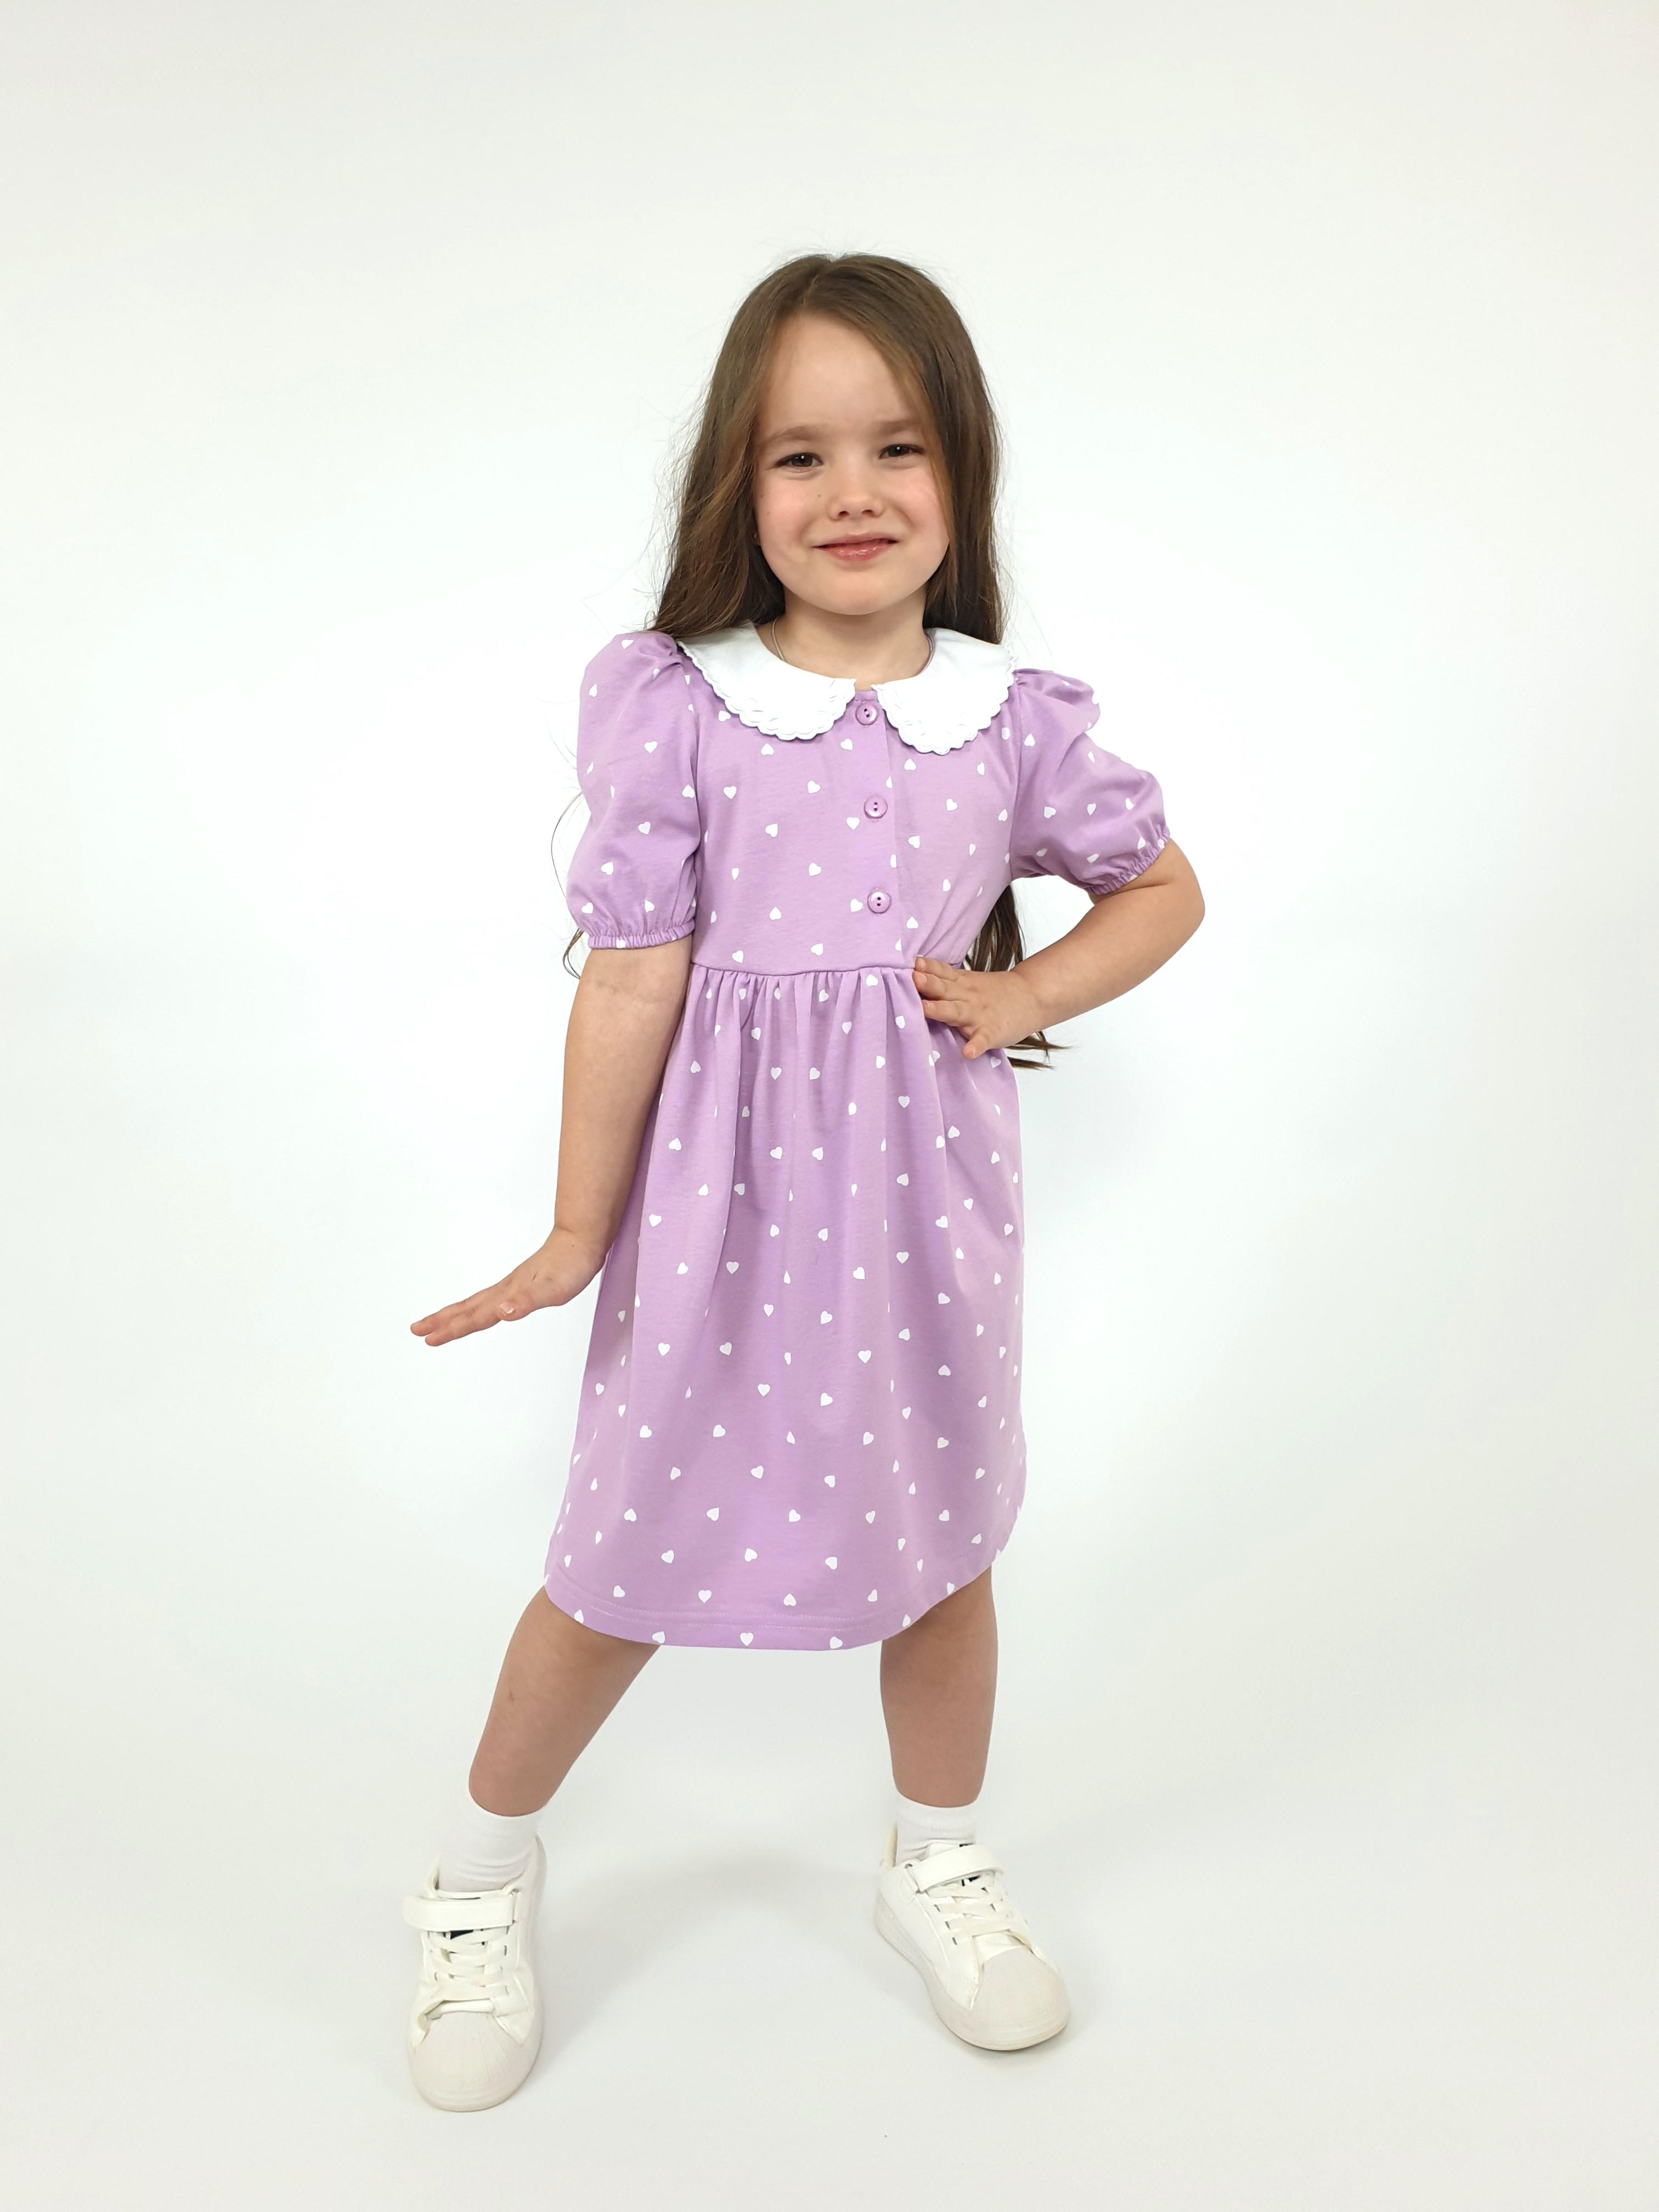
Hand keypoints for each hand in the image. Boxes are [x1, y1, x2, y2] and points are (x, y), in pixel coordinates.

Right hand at [410, 1227, 607, 1347]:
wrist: (581, 1240)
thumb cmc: (570, 1266)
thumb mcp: (553, 1290)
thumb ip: (526, 1302)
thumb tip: (501, 1312)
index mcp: (508, 1294)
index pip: (475, 1316)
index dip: (452, 1329)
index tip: (429, 1339)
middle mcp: (505, 1290)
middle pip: (466, 1308)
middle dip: (441, 1322)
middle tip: (417, 1331)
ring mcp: (511, 1286)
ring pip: (475, 1303)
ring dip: (453, 1314)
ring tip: (436, 1322)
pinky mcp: (520, 1284)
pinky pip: (489, 1299)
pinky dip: (475, 1307)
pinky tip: (479, 1310)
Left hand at [910, 957, 1045, 1059]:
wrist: (1032, 996)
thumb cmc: (993, 992)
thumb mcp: (969, 980)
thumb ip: (945, 979)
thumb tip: (915, 972)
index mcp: (960, 984)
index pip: (942, 973)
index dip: (927, 968)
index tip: (913, 963)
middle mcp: (966, 997)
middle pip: (944, 989)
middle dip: (928, 984)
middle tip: (913, 979)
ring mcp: (979, 1015)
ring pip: (956, 1012)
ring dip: (940, 1010)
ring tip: (925, 1009)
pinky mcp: (992, 1032)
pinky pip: (982, 1040)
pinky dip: (975, 1046)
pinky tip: (968, 1053)